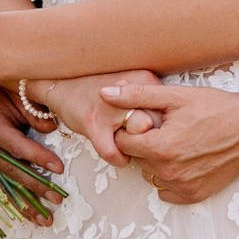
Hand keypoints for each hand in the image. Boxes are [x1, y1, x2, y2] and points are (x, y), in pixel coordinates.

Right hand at [0, 84, 63, 217]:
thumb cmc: (12, 91)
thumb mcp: (24, 93)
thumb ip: (35, 109)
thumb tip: (50, 128)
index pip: (15, 145)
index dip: (36, 157)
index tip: (59, 167)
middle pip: (12, 171)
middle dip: (35, 186)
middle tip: (57, 197)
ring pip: (10, 185)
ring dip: (28, 203)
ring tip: (46, 219)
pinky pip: (9, 188)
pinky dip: (21, 204)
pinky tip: (33, 218)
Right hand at [33, 70, 163, 165]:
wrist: (62, 83)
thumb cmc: (101, 88)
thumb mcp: (132, 84)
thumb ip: (154, 100)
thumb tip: (177, 126)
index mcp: (144, 79)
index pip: (170, 110)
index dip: (168, 128)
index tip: (164, 134)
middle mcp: (129, 90)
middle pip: (157, 125)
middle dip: (155, 140)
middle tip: (151, 146)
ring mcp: (110, 107)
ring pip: (138, 139)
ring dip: (138, 151)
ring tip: (136, 151)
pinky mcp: (93, 122)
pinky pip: (114, 152)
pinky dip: (119, 159)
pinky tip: (120, 156)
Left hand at [106, 83, 238, 204]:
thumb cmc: (215, 108)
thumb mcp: (175, 96)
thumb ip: (137, 95)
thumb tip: (104, 94)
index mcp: (161, 148)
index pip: (122, 143)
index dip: (130, 130)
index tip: (147, 121)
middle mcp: (169, 173)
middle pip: (137, 159)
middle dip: (144, 145)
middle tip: (166, 130)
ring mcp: (182, 187)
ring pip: (150, 175)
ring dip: (156, 161)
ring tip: (178, 143)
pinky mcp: (194, 196)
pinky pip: (166, 190)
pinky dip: (170, 177)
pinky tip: (184, 159)